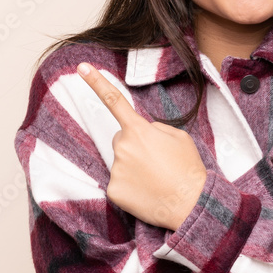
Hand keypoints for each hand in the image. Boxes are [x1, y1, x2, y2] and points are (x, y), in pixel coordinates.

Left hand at [76, 62, 207, 230]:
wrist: (191, 205)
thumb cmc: (188, 169)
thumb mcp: (180, 137)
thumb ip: (156, 129)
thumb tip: (142, 132)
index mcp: (139, 130)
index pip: (114, 101)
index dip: (97, 82)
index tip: (81, 68)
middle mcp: (122, 147)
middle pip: (121, 139)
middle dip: (135, 146)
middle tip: (157, 162)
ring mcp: (116, 170)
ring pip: (120, 162)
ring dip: (134, 167)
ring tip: (156, 179)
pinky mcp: (113, 191)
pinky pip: (119, 182)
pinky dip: (131, 187)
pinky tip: (147, 192)